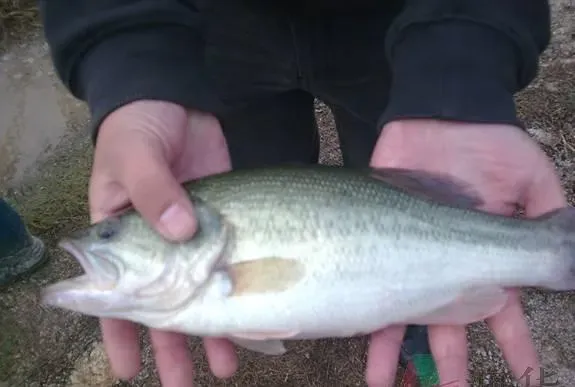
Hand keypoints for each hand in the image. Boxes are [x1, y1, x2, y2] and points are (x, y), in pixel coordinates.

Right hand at [89, 100, 237, 385]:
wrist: (174, 96)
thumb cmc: (138, 124)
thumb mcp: (134, 153)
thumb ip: (153, 190)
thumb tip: (182, 230)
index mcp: (120, 234)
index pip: (115, 293)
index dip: (120, 331)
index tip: (129, 367)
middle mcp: (156, 244)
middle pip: (162, 304)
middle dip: (172, 345)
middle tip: (183, 381)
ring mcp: (191, 237)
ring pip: (200, 292)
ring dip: (211, 327)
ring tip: (224, 364)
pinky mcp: (222, 223)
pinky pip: (229, 264)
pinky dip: (238, 289)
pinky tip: (251, 315)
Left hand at [365, 119, 566, 386]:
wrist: (438, 115)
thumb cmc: (490, 144)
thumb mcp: (532, 178)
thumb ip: (547, 218)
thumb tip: (570, 258)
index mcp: (485, 255)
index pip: (504, 309)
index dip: (516, 343)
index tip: (526, 375)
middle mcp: (446, 263)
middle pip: (450, 324)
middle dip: (452, 364)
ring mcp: (409, 255)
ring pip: (405, 315)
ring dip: (401, 356)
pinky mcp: (375, 241)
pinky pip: (367, 281)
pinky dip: (364, 314)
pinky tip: (355, 342)